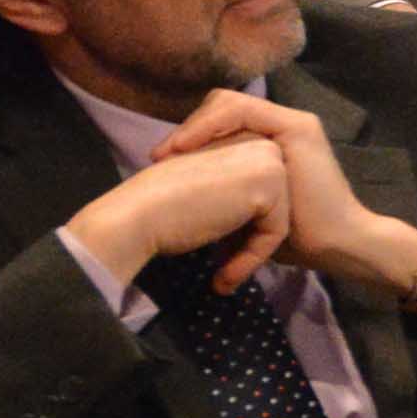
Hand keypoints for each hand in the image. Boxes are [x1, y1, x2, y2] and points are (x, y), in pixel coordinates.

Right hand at [62, 131, 300, 298]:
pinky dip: (251, 258)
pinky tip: (223, 277)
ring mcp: (268, 160)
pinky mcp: (270, 184)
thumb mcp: (205, 190)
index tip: (217, 255)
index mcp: (240, 140)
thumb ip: (230, 191)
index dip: (238, 230)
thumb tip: (247, 213)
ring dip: (250, 253)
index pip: (257, 194)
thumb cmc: (160, 207)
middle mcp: (259, 142)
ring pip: (277, 219)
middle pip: (272, 206)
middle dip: (248, 241)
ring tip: (221, 277)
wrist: (139, 213)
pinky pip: (275, 232)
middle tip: (220, 272)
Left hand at [173, 88, 416, 299]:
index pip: (220, 121)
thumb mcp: (246, 209)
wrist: (335, 245)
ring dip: (194, 126)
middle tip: (160, 157)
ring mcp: (293, 123)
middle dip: (188, 129)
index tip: (161, 162)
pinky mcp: (297, 128)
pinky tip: (188, 147)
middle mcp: (283, 125)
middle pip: (221, 107)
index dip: (189, 135)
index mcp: (272, 140)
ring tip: (169, 153)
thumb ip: (224, 192)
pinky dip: (210, 125)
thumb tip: (179, 194)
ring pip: (228, 104)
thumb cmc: (294, 238)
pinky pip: (243, 111)